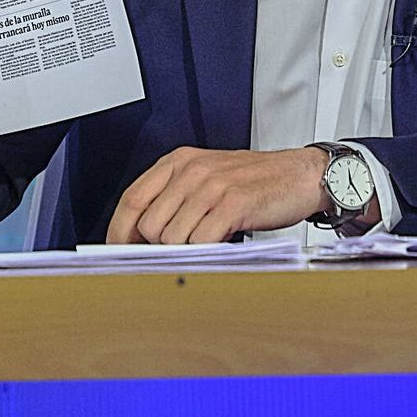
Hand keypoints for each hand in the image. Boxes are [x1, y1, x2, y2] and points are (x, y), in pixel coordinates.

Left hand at [105, 146, 332, 243]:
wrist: (301, 174)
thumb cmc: (254, 181)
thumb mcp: (206, 178)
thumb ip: (174, 199)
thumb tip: (142, 236)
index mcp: (178, 161)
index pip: (131, 199)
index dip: (119, 231)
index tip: (116, 252)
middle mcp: (191, 170)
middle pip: (148, 224)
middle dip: (156, 248)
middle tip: (173, 255)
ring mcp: (212, 185)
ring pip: (172, 236)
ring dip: (184, 252)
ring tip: (204, 247)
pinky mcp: (234, 203)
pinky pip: (202, 240)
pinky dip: (205, 252)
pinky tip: (218, 246)